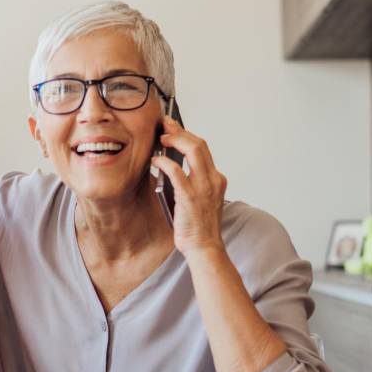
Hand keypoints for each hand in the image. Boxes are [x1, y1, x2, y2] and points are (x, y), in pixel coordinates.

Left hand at [150, 115, 227, 256]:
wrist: (204, 247)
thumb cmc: (198, 226)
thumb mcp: (199, 198)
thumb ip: (191, 182)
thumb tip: (171, 166)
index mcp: (216, 179)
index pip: (203, 149)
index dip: (186, 135)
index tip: (172, 127)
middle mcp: (213, 180)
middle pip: (199, 144)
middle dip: (180, 131)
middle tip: (164, 125)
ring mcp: (203, 187)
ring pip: (193, 150)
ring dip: (175, 140)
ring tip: (161, 138)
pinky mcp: (190, 197)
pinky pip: (176, 172)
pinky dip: (165, 162)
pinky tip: (156, 160)